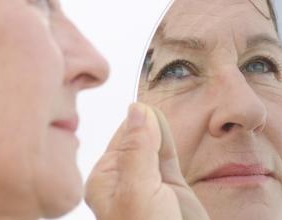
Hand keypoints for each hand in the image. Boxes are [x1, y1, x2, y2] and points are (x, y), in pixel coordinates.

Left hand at [85, 103, 208, 219]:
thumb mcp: (137, 191)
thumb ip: (138, 150)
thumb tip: (137, 109)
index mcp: (105, 180)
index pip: (122, 135)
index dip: (139, 118)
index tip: (152, 99)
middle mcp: (125, 180)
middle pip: (140, 137)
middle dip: (150, 120)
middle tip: (162, 90)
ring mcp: (150, 184)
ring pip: (156, 145)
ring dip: (162, 128)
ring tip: (170, 100)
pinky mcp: (173, 191)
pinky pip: (170, 157)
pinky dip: (173, 141)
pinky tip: (175, 125)